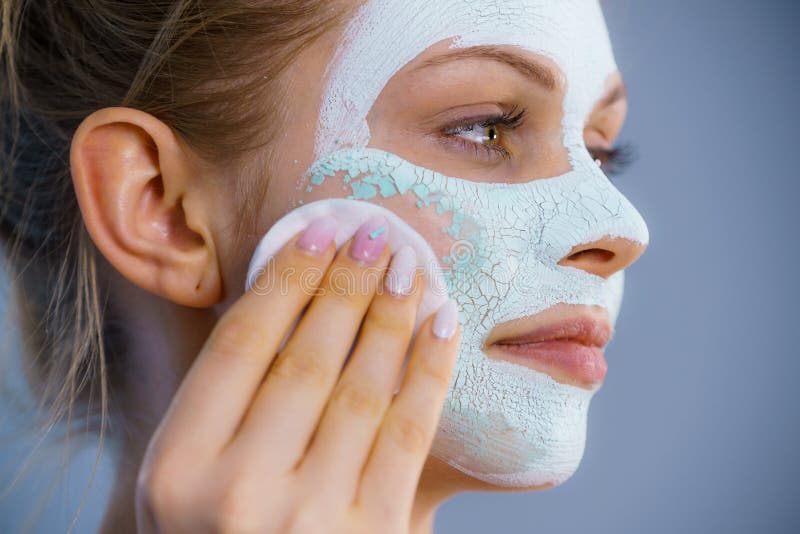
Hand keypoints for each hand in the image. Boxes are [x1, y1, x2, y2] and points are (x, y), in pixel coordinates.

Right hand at [134, 214, 460, 532]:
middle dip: (346, 285)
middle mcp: (236, 494)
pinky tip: (440, 325)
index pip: (241, 345)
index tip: (320, 232)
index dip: (286, 279)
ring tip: (410, 267)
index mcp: (176, 470)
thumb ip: (228, 405)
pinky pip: (408, 435)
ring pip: (362, 389)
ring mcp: (309, 519)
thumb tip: (296, 296)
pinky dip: (429, 372)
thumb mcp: (192, 481)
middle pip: (305, 358)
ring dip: (392, 317)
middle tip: (374, 232)